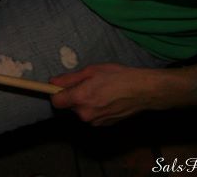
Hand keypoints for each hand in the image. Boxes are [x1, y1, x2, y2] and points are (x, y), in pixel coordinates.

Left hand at [50, 63, 175, 125]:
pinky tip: (107, 99)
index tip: (58, 88)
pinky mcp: (105, 125)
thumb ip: (69, 78)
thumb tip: (52, 82)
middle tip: (88, 84)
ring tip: (101, 91)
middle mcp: (86, 113)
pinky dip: (95, 108)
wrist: (143, 90)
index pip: (56, 101)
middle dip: (74, 96)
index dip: (56, 93)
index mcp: (81, 98)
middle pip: (69, 106)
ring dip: (85, 103)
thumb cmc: (118, 76)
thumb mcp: (91, 71)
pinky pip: (92, 116)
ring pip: (81, 111)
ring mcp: (96, 121)